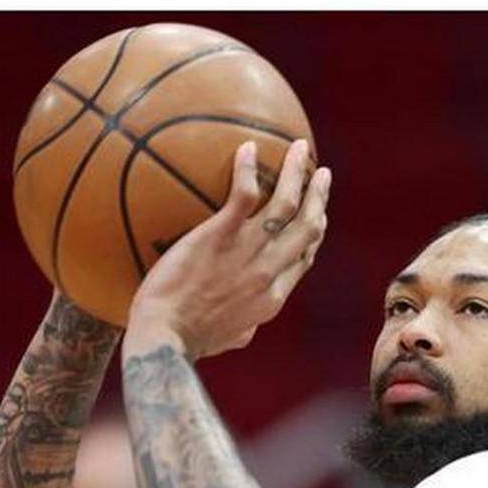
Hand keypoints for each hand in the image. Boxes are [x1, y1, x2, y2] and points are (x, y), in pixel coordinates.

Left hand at [122, 139, 330, 360]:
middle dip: (319, 196)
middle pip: (307, 226)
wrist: (165, 337)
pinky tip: (248, 146)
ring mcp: (248, 252)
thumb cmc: (190, 340)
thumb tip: (247, 323)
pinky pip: (245, 194)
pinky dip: (248, 168)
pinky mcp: (221, 236)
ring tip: (298, 149)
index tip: (318, 213)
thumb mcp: (233, 337)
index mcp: (273, 296)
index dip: (315, 231)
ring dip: (297, 172)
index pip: (304, 256)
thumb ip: (247, 324)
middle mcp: (270, 271)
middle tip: (321, 174)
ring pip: (286, 204)